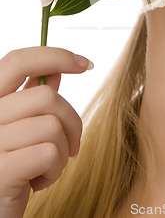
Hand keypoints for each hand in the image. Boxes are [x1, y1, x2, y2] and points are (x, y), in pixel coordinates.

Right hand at [0, 46, 92, 217]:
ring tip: (48, 165)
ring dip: (63, 150)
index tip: (85, 64)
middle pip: (46, 96)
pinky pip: (49, 153)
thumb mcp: (21, 127)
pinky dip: (55, 169)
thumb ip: (32, 96)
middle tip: (71, 144)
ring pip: (52, 125)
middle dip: (71, 121)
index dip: (55, 56)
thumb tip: (56, 69)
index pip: (18, 60)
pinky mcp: (0, 171)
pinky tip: (40, 181)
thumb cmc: (13, 165)